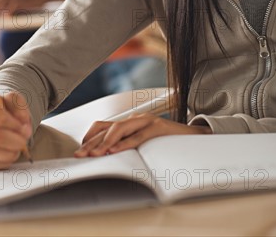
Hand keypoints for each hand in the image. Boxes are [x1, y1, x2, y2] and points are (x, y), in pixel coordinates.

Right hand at [0, 91, 32, 169]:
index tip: (25, 128)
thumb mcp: (12, 99)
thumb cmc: (2, 109)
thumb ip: (19, 105)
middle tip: (25, 140)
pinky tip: (8, 150)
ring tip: (17, 144)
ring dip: (14, 151)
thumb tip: (22, 123)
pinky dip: (7, 160)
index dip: (16, 126)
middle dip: (17, 141)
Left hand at [74, 114, 211, 156]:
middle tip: (81, 155)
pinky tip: (115, 151)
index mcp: (132, 121)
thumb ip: (129, 144)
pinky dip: (125, 143)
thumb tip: (109, 157)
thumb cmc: (168, 142)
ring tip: (94, 154)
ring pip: (121, 128)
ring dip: (105, 142)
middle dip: (93, 142)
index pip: (105, 125)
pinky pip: (138, 136)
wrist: (195, 137)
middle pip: (109, 127)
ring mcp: (147, 121)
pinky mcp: (158, 127)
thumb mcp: (144, 143)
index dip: (90, 136)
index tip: (80, 149)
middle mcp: (137, 118)